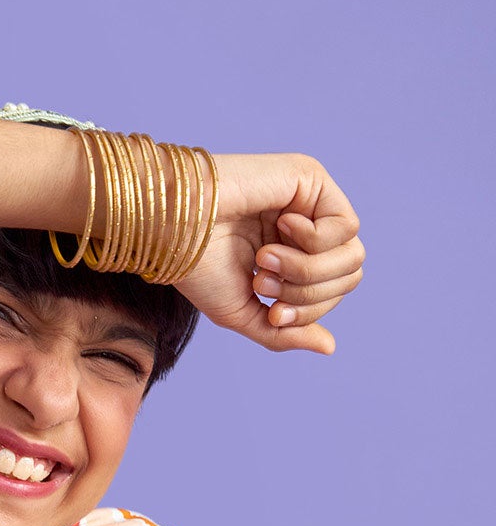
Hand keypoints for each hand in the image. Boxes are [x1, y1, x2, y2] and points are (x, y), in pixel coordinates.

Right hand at [177, 152, 364, 354]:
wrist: (172, 226)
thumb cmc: (197, 267)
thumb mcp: (243, 313)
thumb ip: (285, 333)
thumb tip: (330, 347)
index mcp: (289, 254)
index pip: (331, 293)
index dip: (307, 312)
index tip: (270, 313)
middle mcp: (304, 226)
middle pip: (349, 276)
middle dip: (308, 293)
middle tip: (263, 282)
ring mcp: (310, 201)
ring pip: (353, 255)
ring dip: (306, 270)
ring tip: (266, 259)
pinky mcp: (311, 178)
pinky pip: (346, 226)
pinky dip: (313, 240)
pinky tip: (279, 226)